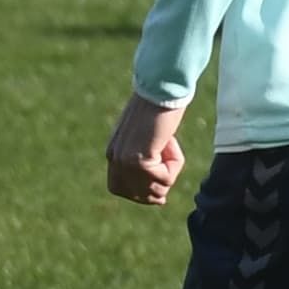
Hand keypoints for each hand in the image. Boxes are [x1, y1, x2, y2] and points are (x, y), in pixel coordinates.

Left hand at [105, 95, 186, 209]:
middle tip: (167, 156)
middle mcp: (114, 159)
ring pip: (157, 190)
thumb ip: (144, 163)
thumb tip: (158, 200)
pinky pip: (166, 178)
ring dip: (171, 172)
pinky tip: (170, 141)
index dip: (143, 191)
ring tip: (168, 145)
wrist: (161, 88)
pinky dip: (176, 164)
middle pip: (142, 196)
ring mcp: (125, 162)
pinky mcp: (139, 161)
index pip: (119, 190)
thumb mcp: (145, 139)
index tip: (161, 178)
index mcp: (112, 153)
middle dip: (161, 185)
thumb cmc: (160, 109)